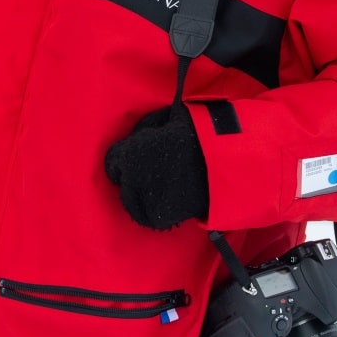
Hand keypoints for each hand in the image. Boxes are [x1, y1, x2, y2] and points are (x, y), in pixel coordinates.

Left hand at [104, 105, 208, 229]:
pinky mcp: (163, 216)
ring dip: (142, 198)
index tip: (133, 160)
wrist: (225, 158)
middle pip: (123, 185)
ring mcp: (147, 199)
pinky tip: (167, 201)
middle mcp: (133, 178)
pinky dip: (157, 211)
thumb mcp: (163, 118)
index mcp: (131, 153)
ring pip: (134, 205)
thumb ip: (144, 131)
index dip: (123, 159)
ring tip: (157, 191)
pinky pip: (152, 218)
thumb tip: (135, 139)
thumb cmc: (196, 129)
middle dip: (132, 180)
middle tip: (150, 174)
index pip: (111, 162)